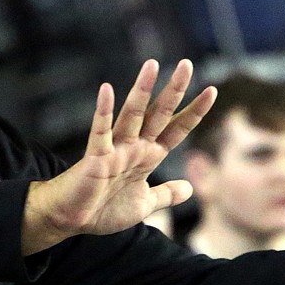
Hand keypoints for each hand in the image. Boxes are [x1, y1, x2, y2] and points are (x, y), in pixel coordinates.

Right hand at [22, 59, 216, 254]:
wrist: (72, 219)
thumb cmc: (103, 209)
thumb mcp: (144, 204)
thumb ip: (166, 195)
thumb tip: (190, 189)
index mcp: (147, 156)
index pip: (176, 130)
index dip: (194, 112)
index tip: (212, 91)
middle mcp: (133, 147)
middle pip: (158, 114)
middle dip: (174, 91)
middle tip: (187, 64)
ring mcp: (115, 150)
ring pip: (132, 115)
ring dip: (142, 90)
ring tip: (152, 65)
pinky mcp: (95, 157)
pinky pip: (100, 132)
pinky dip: (102, 112)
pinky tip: (106, 91)